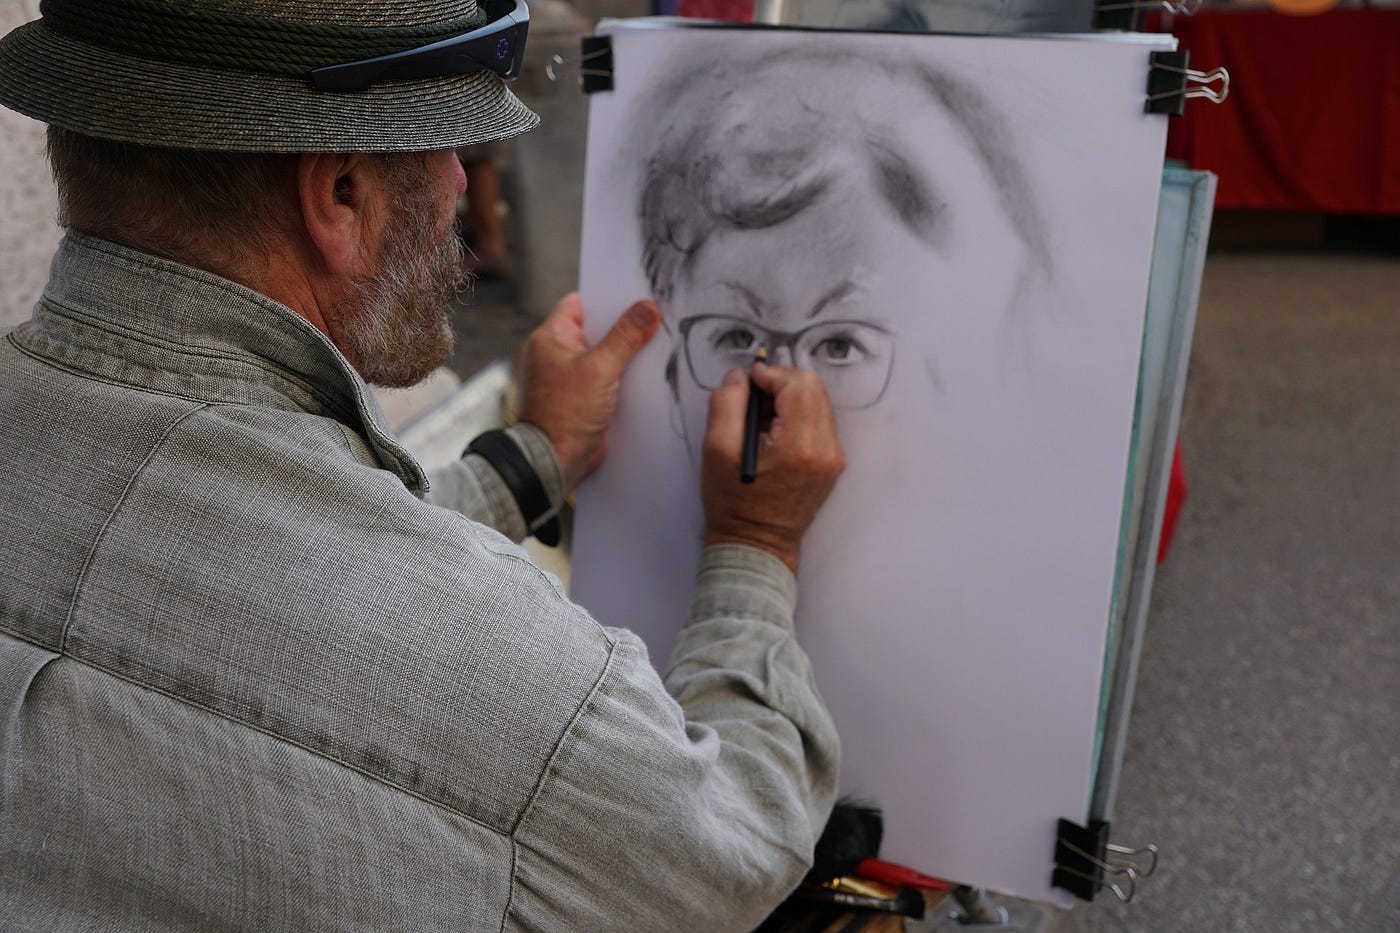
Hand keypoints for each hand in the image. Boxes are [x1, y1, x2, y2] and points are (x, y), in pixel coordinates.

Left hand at [517, 293, 660, 490]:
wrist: (556, 461)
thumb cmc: (566, 414)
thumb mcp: (600, 368)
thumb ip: (626, 336)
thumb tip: (647, 309)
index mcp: (551, 338)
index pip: (580, 304)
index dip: (608, 300)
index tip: (637, 297)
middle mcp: (558, 354)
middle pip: (597, 329)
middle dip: (624, 327)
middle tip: (654, 320)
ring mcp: (571, 377)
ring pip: (605, 354)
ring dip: (627, 354)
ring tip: (656, 346)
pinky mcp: (584, 397)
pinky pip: (608, 377)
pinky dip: (624, 376)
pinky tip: (647, 375)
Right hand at [700, 363, 845, 574]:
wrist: (756, 545)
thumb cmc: (734, 505)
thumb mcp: (716, 450)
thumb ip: (726, 403)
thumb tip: (741, 377)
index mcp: (800, 446)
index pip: (797, 384)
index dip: (770, 374)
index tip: (748, 382)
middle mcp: (825, 450)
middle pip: (813, 388)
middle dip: (781, 384)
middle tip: (753, 401)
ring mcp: (833, 458)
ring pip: (818, 402)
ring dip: (789, 400)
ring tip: (761, 422)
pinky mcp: (832, 463)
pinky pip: (819, 421)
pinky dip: (797, 417)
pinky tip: (774, 435)